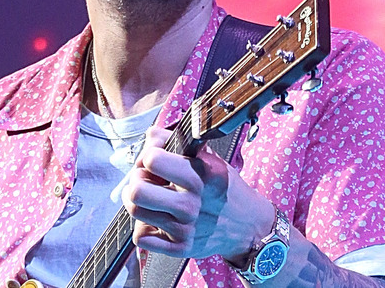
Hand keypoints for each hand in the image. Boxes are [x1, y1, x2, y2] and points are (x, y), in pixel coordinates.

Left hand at [121, 125, 274, 262]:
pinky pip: (141, 238)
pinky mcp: (180, 247)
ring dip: (135, 201)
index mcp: (200, 175)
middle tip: (144, 179)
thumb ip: (178, 142)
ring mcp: (184, 228)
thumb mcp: (210, 158)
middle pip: (137, 190)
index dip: (147, 156)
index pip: (152, 160)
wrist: (248, 226)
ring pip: (135, 211)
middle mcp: (191, 203)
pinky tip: (154, 220)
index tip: (153, 159)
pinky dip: (142, 228)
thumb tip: (150, 136)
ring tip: (147, 197)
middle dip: (136, 180)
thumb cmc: (224, 188)